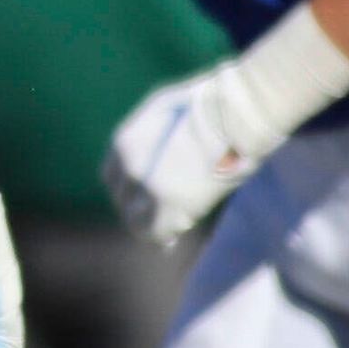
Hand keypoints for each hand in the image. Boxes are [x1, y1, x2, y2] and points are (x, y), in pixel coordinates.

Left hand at [103, 65, 277, 243]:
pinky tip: (172, 242)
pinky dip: (162, 238)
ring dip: (150, 225)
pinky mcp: (170, 206)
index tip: (145, 198)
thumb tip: (170, 153)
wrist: (235, 114)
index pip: (113, 177)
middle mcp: (129, 167)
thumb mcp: (171, 113)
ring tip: (168, 232)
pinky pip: (155, 234)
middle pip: (123, 200)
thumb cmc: (214, 105)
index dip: (129, 190)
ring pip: (135, 221)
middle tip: (160, 215)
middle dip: (139, 208)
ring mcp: (148, 188)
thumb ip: (158, 136)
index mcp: (126, 141)